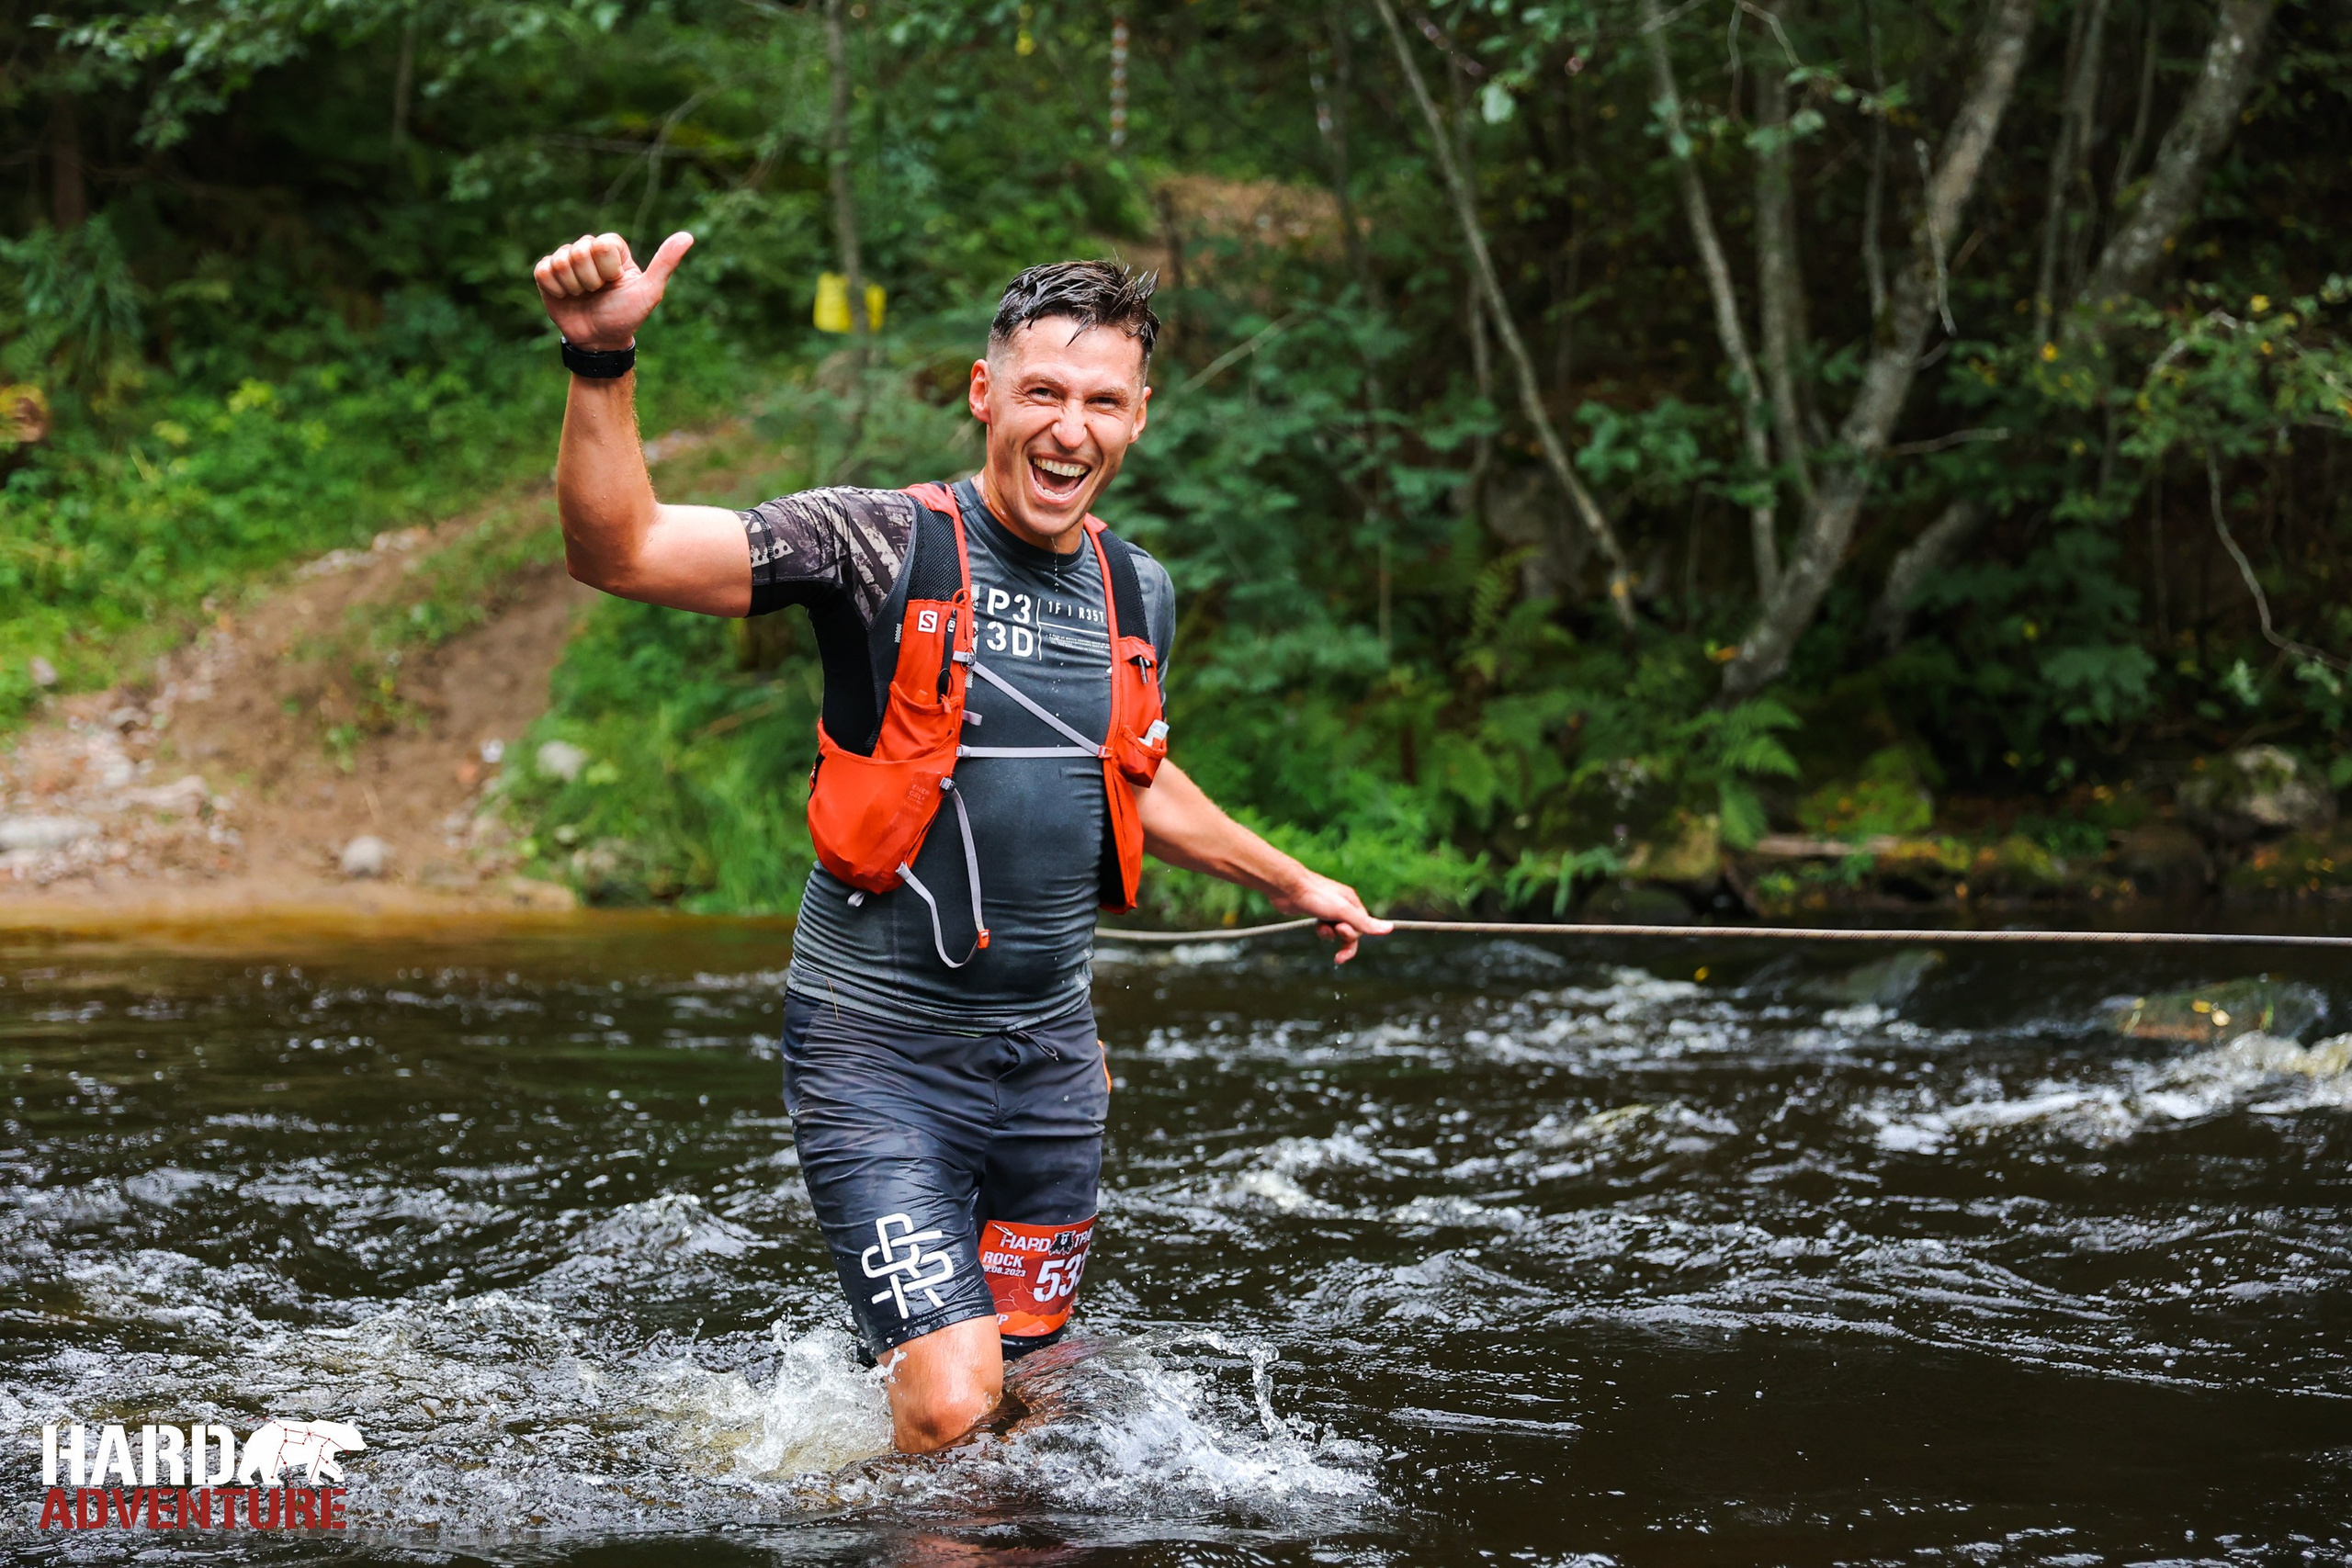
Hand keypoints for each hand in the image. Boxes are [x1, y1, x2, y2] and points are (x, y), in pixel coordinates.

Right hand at [532, 230, 693, 351]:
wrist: (600, 340)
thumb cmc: (627, 315)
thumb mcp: (650, 292)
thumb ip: (665, 263)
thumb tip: (688, 236)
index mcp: (612, 249)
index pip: (601, 246)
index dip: (607, 270)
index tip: (614, 284)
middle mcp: (588, 249)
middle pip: (578, 252)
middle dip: (590, 280)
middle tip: (598, 293)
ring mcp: (566, 260)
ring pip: (560, 261)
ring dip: (573, 287)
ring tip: (583, 296)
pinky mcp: (547, 273)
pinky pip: (543, 271)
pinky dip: (556, 289)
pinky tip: (567, 297)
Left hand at [1269, 870, 1392, 964]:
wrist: (1288, 888)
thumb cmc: (1316, 896)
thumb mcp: (1342, 911)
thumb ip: (1364, 923)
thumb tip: (1390, 928)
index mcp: (1352, 903)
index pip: (1362, 927)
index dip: (1352, 935)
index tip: (1341, 934)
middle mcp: (1343, 906)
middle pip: (1351, 932)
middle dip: (1342, 938)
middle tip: (1331, 932)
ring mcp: (1330, 910)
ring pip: (1337, 932)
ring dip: (1329, 934)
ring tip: (1320, 926)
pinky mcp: (1317, 914)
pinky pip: (1326, 929)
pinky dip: (1321, 930)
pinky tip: (1315, 925)